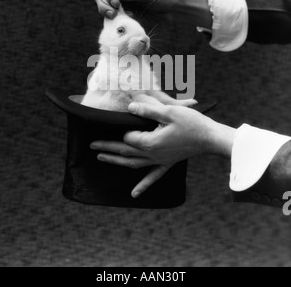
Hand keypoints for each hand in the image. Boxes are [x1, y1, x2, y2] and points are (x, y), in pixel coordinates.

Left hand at [90, 103, 234, 198]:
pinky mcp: (167, 163)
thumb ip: (147, 110)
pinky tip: (134, 194)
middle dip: (107, 147)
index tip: (115, 120)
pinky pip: (153, 176)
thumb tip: (129, 107)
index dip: (122, 129)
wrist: (210, 138)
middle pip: (125, 152)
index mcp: (150, 142)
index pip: (128, 137)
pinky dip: (142, 185)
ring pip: (133, 164)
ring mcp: (160, 161)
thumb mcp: (169, 112)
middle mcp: (152, 154)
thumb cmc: (192, 123)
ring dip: (116, 161)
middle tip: (91, 145)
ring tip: (101, 158)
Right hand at [95, 0, 174, 19]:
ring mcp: (124, 3)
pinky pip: (115, 16)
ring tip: (113, 17)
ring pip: (107, 6)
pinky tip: (127, 18)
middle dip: (104, 4)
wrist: (172, 8)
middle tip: (111, 13)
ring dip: (107, 12)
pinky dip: (116, 18)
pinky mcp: (126, 14)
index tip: (116, 4)